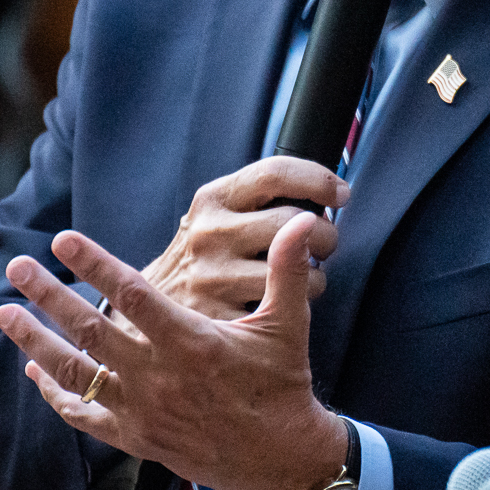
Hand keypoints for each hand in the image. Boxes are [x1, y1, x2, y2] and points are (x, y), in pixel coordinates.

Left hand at [0, 214, 348, 489]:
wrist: (281, 460)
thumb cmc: (283, 387)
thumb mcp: (289, 325)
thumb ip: (288, 270)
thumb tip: (307, 221)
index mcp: (192, 344)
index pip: (133, 295)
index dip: (96, 264)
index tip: (63, 240)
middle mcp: (158, 377)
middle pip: (89, 329)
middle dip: (48, 295)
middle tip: (17, 267)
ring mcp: (141, 411)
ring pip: (74, 372)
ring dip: (35, 340)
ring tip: (4, 313)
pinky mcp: (136, 438)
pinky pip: (82, 415)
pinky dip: (53, 392)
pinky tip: (33, 369)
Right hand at [141, 157, 347, 317]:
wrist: (149, 308)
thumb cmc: (203, 256)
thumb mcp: (216, 216)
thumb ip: (259, 198)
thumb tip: (325, 188)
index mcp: (212, 200)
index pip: (275, 173)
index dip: (318, 180)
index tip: (340, 194)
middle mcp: (208, 233)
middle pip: (294, 221)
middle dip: (326, 233)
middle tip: (325, 244)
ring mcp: (211, 276)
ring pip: (298, 268)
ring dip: (317, 274)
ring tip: (305, 275)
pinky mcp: (218, 315)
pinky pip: (285, 305)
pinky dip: (298, 302)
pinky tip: (285, 299)